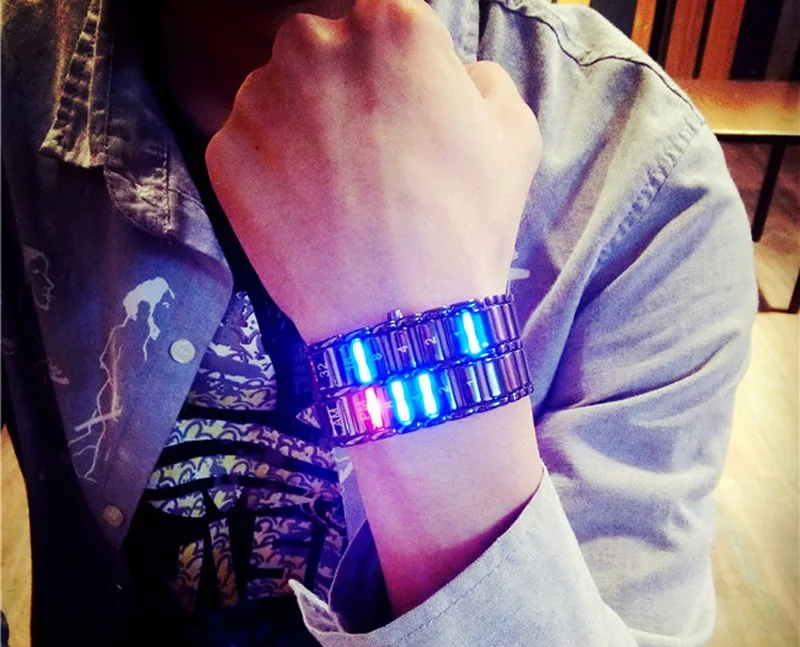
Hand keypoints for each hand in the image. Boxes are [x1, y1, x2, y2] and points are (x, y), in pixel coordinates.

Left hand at [206, 0, 540, 343]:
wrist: (402, 316)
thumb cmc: (465, 225)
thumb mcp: (514, 137)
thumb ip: (482, 79)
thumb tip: (454, 76)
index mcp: (390, 23)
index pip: (385, 25)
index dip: (398, 75)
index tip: (403, 117)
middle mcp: (313, 43)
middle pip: (323, 53)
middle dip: (342, 92)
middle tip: (366, 157)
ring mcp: (258, 100)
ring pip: (278, 98)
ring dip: (300, 129)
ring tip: (333, 193)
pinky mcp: (224, 155)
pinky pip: (248, 148)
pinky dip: (269, 173)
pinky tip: (302, 212)